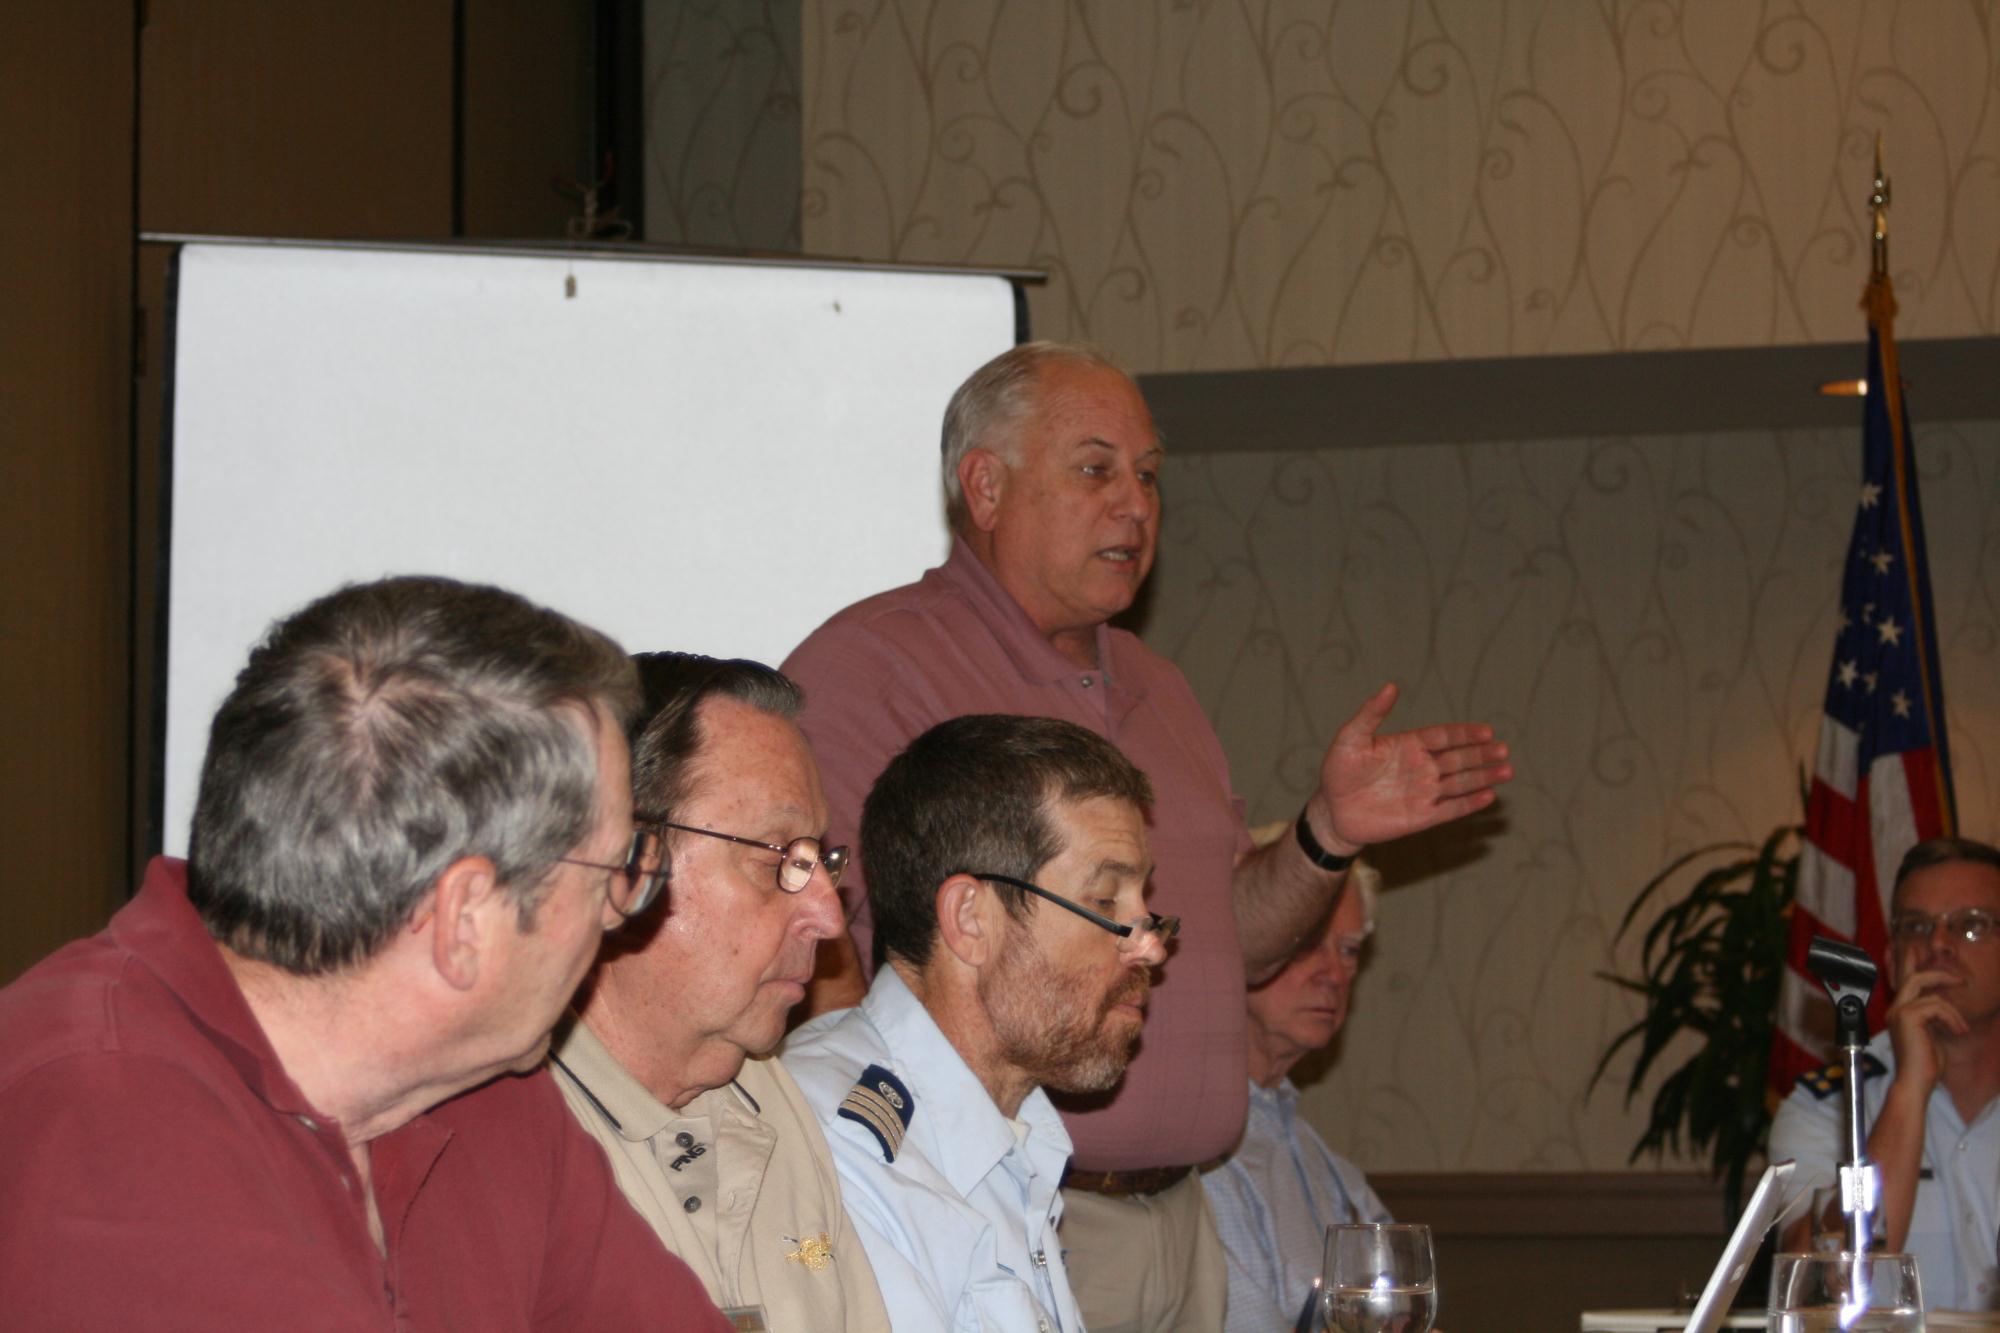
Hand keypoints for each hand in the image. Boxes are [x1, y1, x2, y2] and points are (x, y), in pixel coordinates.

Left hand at [1309, 683, 1512, 854]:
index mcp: (1409, 746)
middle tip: (1503, 749)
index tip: (1486, 731)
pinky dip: (1469, 804)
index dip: (1464, 733)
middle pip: (1458, 758)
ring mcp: (1424, 792)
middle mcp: (1422, 767)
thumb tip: (1391, 686)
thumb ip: (1371, 714)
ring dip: (1484, 777)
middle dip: (1481, 754)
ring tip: (1506, 770)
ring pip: (1460, 783)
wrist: (1332, 810)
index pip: (1443, 736)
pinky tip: (1488, 796)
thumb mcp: (1351, 738)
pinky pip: (1451, 809)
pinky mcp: (1422, 817)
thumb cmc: (1339, 771)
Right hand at [1884, 966, 1967, 1093]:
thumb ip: (1933, 1016)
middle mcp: (1896, 1010)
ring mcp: (1899, 1012)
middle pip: (1915, 978)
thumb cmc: (1925, 1065)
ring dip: (1954, 1012)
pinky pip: (1936, 1007)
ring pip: (1932, 996)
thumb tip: (1943, 1004)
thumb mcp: (1932, 1033)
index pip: (1907, 983)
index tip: (1951, 978)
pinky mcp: (1908, 1017)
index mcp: (1899, 1013)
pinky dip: (1952, 1018)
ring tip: (1961, 1029)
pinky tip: (1958, 1031)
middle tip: (1960, 981)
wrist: (1915, 1082)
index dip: (1927, 973)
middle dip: (1940, 975)